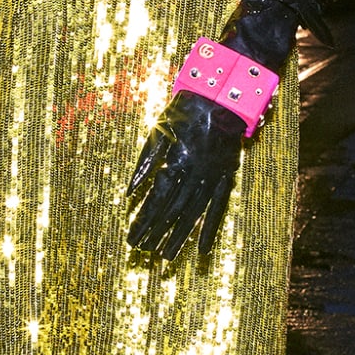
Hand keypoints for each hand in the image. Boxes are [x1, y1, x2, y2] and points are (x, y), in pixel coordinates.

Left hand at [127, 92, 246, 259]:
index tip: (131, 238)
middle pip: (172, 212)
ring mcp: (212, 177)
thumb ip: (144, 165)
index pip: (155, 201)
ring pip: (193, 214)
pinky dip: (210, 230)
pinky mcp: (226, 177)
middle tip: (142, 251)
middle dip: (155, 234)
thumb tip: (129, 194)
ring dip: (178, 237)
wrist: (220, 98)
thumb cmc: (182, 113)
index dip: (143, 222)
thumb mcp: (157, 133)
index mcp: (175, 162)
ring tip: (165, 256)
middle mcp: (194, 174)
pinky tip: (201, 250)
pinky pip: (219, 209)